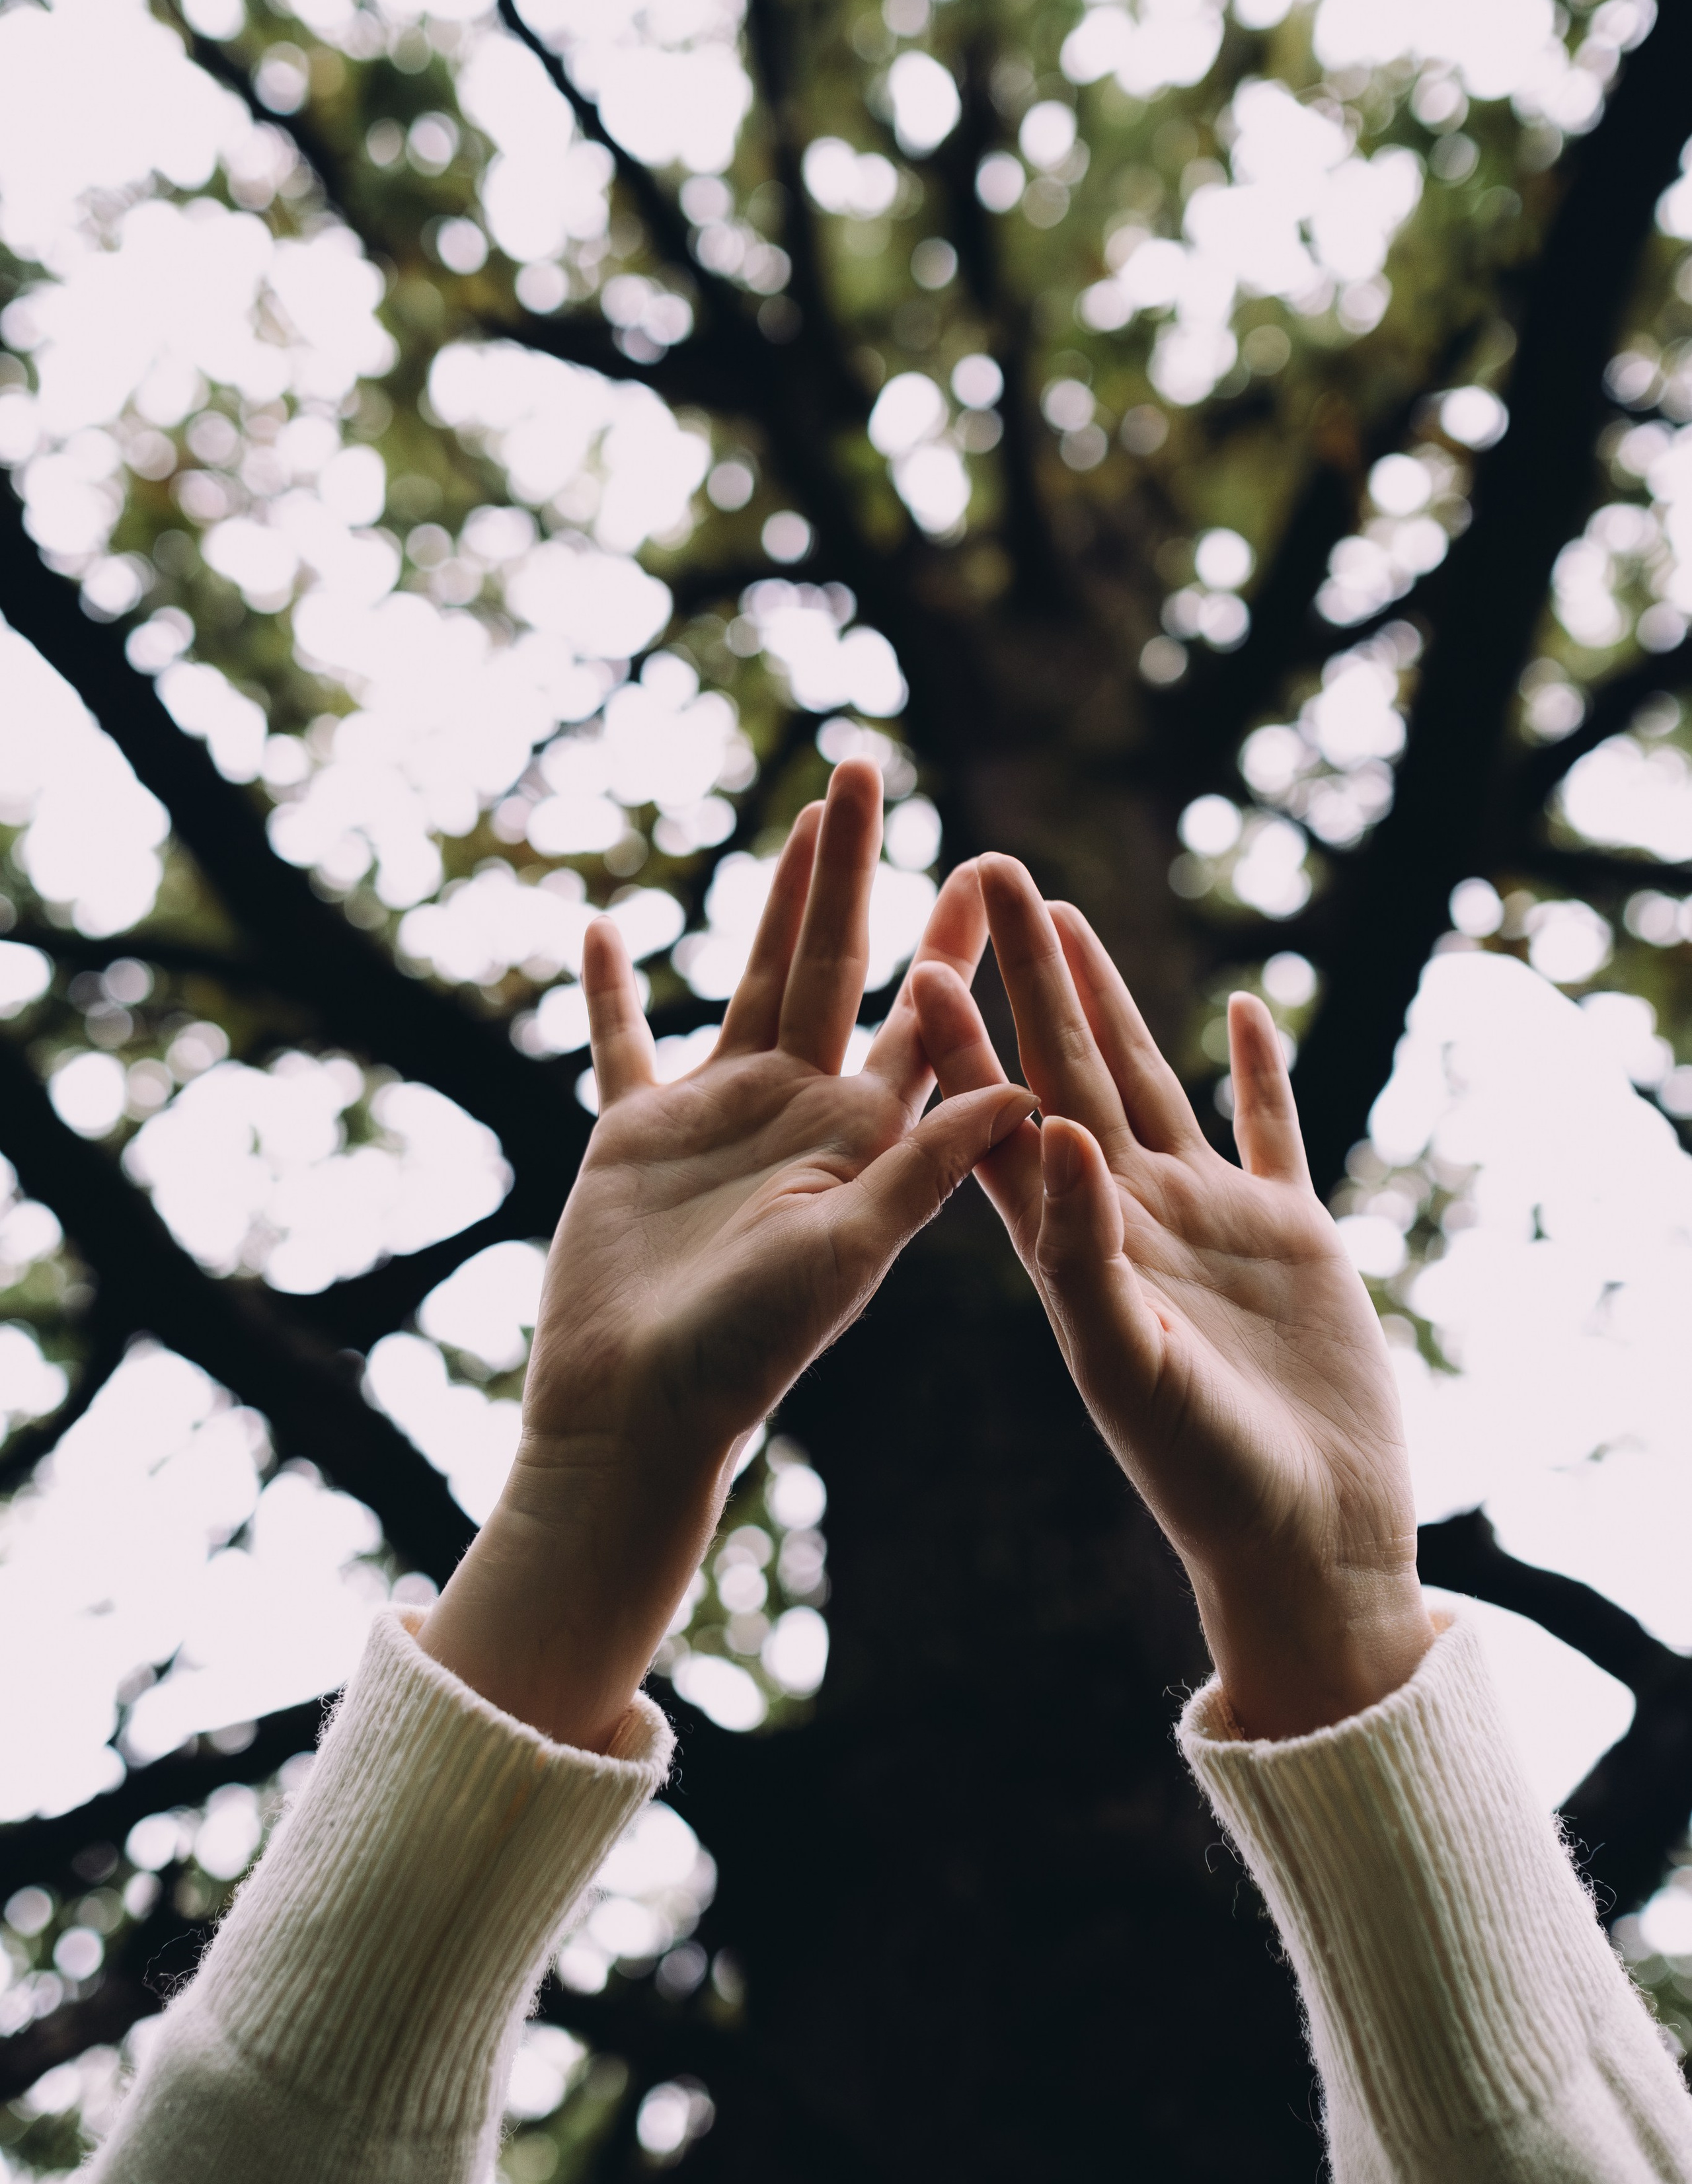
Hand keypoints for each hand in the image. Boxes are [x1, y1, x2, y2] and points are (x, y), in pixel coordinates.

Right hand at [419, 767, 1032, 1748]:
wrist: (640, 1413)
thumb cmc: (749, 1352)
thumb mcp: (850, 1254)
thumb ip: (926, 1171)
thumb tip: (1029, 1094)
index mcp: (864, 1139)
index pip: (925, 1018)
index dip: (954, 941)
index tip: (992, 864)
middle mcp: (802, 1112)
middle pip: (834, 963)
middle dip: (855, 869)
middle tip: (871, 770)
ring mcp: (720, 1117)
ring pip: (750, 976)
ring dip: (773, 898)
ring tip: (801, 819)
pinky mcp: (637, 1134)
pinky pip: (623, 1043)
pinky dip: (612, 990)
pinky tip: (605, 926)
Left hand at [911, 858, 1431, 1738]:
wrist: (1305, 1543)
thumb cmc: (1205, 1477)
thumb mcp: (1126, 1363)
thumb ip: (1085, 1250)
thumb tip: (1054, 1128)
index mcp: (1066, 1248)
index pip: (993, 1120)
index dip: (959, 1038)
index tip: (920, 952)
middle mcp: (1122, 1218)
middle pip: (1064, 1067)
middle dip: (1028, 973)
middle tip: (990, 871)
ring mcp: (1205, 1221)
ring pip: (1147, 1081)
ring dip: (1111, 998)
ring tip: (1074, 916)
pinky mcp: (1287, 1236)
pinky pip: (1267, 1131)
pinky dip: (1257, 1073)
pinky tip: (1243, 1010)